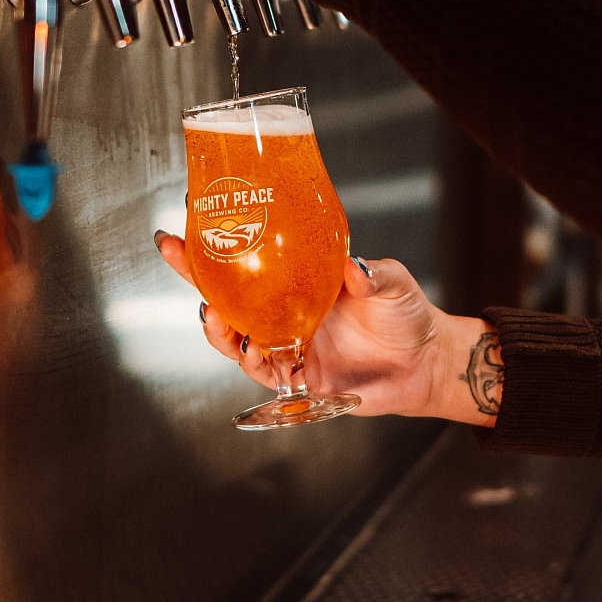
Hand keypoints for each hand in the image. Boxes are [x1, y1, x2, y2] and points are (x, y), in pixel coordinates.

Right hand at [154, 234, 501, 424]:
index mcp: (300, 281)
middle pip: (229, 296)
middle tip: (176, 254)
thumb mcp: (390, 281)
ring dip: (220, 327)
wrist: (425, 361)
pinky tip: (250, 349)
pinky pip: (267, 372)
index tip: (185, 223)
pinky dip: (253, 361)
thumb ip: (370, 275)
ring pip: (237, 338)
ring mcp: (291, 346)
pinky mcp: (301, 378)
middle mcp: (287, 313)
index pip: (251, 260)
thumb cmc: (405, 312)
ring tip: (213, 312)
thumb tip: (354, 266)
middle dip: (196, 276)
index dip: (216, 245)